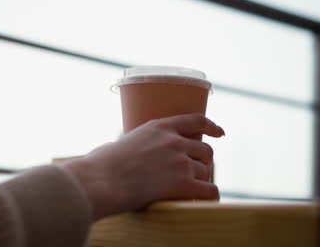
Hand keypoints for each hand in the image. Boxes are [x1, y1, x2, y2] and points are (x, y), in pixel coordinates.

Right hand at [62, 113, 224, 220]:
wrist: (100, 181)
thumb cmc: (100, 164)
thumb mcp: (122, 142)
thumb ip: (136, 143)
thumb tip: (129, 152)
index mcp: (159, 127)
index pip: (196, 120)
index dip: (211, 126)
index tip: (219, 132)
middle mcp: (173, 141)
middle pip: (205, 149)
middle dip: (203, 161)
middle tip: (195, 172)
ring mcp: (180, 162)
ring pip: (205, 170)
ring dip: (200, 180)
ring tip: (189, 190)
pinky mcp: (182, 183)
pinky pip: (209, 190)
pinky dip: (210, 196)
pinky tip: (205, 199)